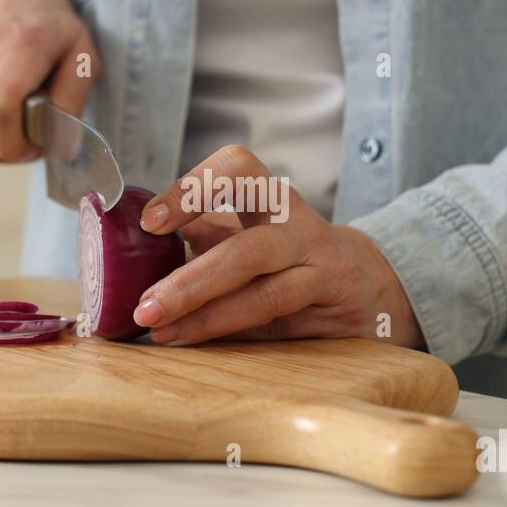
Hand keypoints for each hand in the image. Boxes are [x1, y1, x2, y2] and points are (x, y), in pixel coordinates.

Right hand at [0, 0, 100, 162]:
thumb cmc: (52, 27)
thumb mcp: (83, 55)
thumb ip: (73, 101)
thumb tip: (61, 147)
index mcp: (22, 45)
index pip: (1, 109)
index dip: (19, 144)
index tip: (39, 143)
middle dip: (12, 150)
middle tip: (33, 133)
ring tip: (19, 112)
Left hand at [131, 145, 424, 347]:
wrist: (366, 286)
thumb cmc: (291, 261)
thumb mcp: (248, 238)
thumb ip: (207, 236)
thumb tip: (140, 240)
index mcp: (271, 198)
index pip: (238, 169)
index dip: (193, 189)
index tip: (151, 223)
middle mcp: (297, 225)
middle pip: (245, 247)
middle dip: (189, 279)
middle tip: (144, 304)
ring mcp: (319, 264)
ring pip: (262, 288)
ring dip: (205, 311)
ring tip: (160, 328)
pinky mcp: (332, 301)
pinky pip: (276, 316)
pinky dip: (228, 327)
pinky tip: (193, 337)